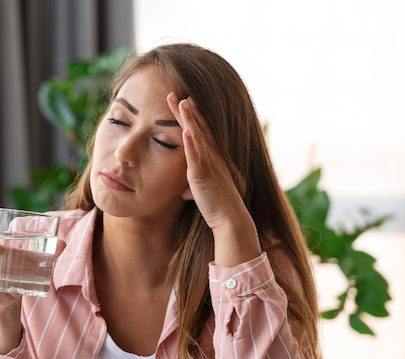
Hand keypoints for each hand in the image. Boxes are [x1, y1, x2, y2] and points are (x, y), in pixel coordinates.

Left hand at [167, 92, 260, 265]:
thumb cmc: (217, 206)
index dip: (192, 115)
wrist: (229, 218)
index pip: (201, 131)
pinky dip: (191, 143)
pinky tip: (186, 130)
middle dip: (187, 110)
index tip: (184, 100)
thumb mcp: (202, 192)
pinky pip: (197, 157)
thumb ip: (194, 187)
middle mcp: (212, 157)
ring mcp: (208, 164)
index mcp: (212, 158)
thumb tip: (185, 192)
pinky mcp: (203, 175)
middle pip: (198, 128)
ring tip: (182, 101)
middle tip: (175, 93)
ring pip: (198, 137)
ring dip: (189, 119)